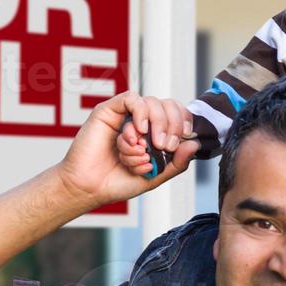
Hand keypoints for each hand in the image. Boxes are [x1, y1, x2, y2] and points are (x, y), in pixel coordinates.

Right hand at [57, 93, 198, 206]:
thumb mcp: (155, 176)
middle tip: (164, 146)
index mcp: (154, 133)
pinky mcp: (109, 110)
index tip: (184, 139)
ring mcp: (125, 114)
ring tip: (142, 149)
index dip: (184, 121)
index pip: (177, 114)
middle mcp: (141, 121)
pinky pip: (132, 98)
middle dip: (172, 124)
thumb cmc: (118, 181)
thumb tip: (195, 144)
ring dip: (153, 126)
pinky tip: (138, 132)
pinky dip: (141, 112)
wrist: (90, 187)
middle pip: (167, 105)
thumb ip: (177, 163)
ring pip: (152, 102)